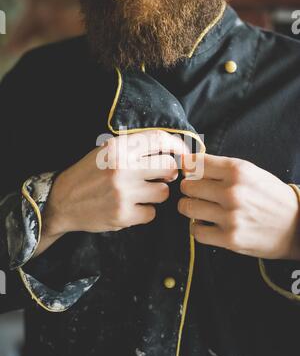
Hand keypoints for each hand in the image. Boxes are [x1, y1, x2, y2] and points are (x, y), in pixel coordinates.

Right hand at [35, 131, 188, 256]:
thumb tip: (173, 150)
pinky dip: (145, 212)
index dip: (179, 146)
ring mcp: (123, 193)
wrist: (62, 201)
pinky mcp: (122, 215)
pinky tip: (130, 207)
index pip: (160, 139)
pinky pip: (151, 213)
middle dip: (169, 172)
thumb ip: (134, 147)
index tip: (185, 155)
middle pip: (169, 167)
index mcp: (118, 148)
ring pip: (164, 192)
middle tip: (160, 176)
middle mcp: (122, 168)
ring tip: (140, 193)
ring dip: (156, 193)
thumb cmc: (88, 173)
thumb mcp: (106, 151)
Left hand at [178, 154, 299, 260]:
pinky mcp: (230, 238)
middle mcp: (233, 191)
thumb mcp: (251, 172)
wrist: (296, 225)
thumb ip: (221, 168)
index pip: (196, 163)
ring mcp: (230, 216)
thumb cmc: (270, 196)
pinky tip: (206, 225)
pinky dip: (197, 228)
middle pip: (188, 186)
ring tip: (198, 209)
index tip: (189, 173)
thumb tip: (188, 164)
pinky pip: (196, 232)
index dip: (188, 168)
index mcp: (238, 170)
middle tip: (196, 194)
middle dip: (188, 189)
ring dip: (189, 208)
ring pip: (187, 208)